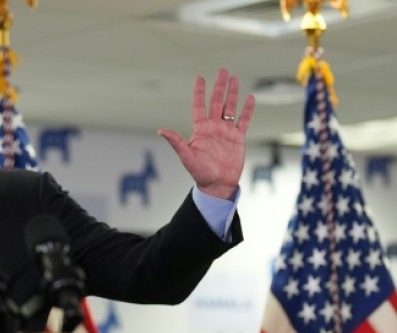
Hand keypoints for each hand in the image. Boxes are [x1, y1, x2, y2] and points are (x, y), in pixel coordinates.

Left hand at [158, 68, 255, 199]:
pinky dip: (247, 110)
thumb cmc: (200, 172)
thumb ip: (176, 141)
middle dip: (219, 86)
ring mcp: (226, 132)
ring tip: (234, 78)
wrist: (217, 184)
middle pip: (216, 102)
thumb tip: (160, 131)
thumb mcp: (186, 156)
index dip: (200, 92)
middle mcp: (213, 127)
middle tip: (222, 70)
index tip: (200, 77)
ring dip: (232, 93)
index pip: (199, 106)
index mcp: (200, 129)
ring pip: (230, 108)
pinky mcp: (238, 138)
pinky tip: (250, 98)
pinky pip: (243, 121)